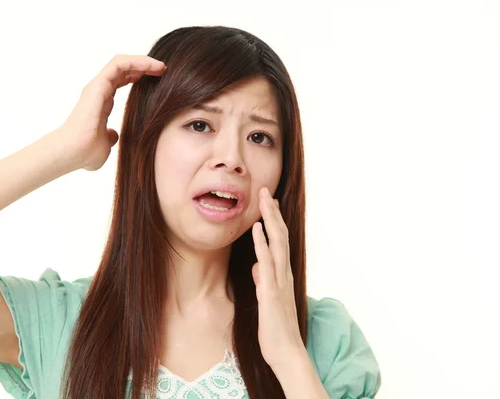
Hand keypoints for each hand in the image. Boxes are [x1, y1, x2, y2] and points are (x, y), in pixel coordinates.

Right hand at [51, 54, 166, 170]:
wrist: (73, 153)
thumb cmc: (85, 152)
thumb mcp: (105, 144)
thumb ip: (109, 137)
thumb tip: (113, 135)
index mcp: (101, 102)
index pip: (120, 80)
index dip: (139, 76)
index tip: (158, 79)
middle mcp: (99, 91)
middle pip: (123, 69)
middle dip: (143, 66)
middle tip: (163, 69)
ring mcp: (97, 86)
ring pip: (121, 62)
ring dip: (142, 61)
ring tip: (161, 66)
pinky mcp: (98, 85)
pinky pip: (119, 64)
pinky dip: (136, 61)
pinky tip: (152, 66)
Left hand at [252, 187, 303, 369]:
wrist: (286, 353)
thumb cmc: (276, 328)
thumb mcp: (267, 300)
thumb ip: (263, 281)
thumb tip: (257, 267)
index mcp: (282, 275)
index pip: (279, 241)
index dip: (273, 220)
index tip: (267, 201)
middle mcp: (283, 273)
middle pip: (280, 235)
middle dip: (272, 211)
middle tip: (264, 189)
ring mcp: (279, 281)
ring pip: (277, 243)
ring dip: (269, 219)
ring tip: (263, 199)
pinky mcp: (271, 292)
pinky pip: (267, 263)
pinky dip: (262, 244)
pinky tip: (256, 229)